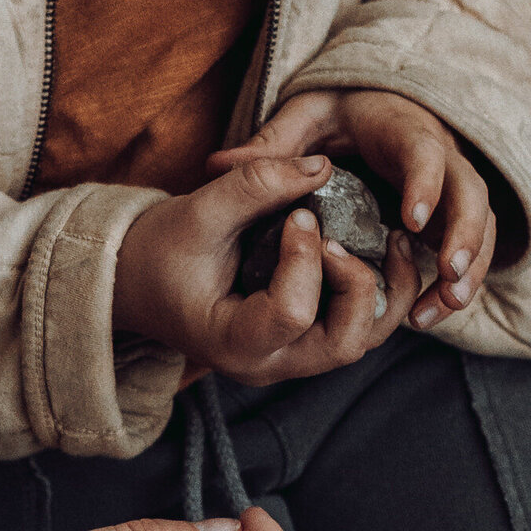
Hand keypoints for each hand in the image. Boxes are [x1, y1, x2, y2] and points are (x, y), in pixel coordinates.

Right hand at [113, 153, 421, 378]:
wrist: (140, 280)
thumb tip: (323, 167)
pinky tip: (384, 248)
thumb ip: (256, 186)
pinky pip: (359, 328)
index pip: (291, 313)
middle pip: (343, 343)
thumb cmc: (159, 251)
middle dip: (357, 285)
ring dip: (384, 292)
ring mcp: (291, 359)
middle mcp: (269, 363)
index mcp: (233, 342)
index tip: (299, 215)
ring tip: (390, 239)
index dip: (305, 258)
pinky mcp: (305, 342)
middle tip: (341, 239)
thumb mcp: (198, 212)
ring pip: (363, 341)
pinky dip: (379, 293)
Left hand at [211, 91, 497, 331]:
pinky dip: (455, 286)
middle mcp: (438, 158)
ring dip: (469, 269)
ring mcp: (450, 192)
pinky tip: (427, 317)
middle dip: (464, 233)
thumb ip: (269, 144)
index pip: (424, 149)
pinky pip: (468, 254)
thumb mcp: (302, 117)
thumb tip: (217, 165)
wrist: (369, 111)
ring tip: (445, 304)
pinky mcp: (449, 221)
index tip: (410, 217)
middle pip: (471, 192)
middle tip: (448, 270)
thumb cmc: (336, 113)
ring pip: (480, 228)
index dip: (424, 181)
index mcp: (402, 126)